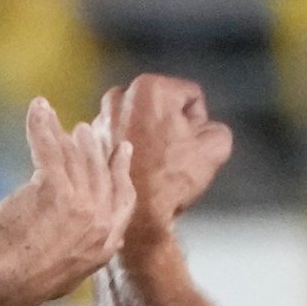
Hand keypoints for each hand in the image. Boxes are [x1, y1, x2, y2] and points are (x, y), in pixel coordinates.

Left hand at [0, 97, 131, 305]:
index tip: (121, 151)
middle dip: (95, 148)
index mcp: (104, 247)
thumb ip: (79, 256)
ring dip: (67, 134)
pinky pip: (50, 146)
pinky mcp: (55, 189)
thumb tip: (94, 247)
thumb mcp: (59, 277)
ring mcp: (81, 205)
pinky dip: (42, 123)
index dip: (121, 173)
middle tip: (86, 130)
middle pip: (102, 173)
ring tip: (59, 121)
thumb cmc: (16, 285)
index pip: (124, 200)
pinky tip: (37, 108)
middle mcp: (99, 223)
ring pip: (78, 157)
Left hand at [99, 73, 234, 232]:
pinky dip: (131, 150)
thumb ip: (216, 127)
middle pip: (162, 106)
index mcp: (150, 88)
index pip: (190, 95)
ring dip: (150, 138)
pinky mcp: (89, 144)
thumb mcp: (215, 147)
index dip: (199, 122)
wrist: (135, 218)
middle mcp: (118, 97)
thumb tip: (203, 129)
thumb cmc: (172, 178)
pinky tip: (138, 171)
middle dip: (171, 127)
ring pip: (139, 123)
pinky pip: (121, 140)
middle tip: (174, 154)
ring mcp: (99, 120)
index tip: (191, 144)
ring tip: (155, 165)